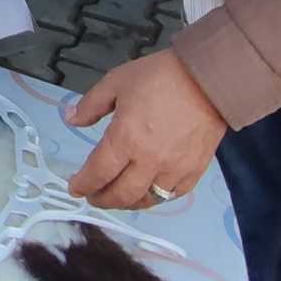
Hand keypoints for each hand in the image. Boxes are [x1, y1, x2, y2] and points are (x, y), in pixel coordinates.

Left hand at [65, 51, 226, 209]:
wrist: (208, 80)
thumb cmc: (160, 77)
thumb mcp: (117, 82)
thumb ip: (91, 104)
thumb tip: (71, 119)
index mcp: (125, 138)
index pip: (98, 173)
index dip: (83, 184)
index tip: (75, 187)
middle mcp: (148, 161)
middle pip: (120, 195)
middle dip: (101, 199)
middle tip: (93, 196)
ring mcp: (173, 170)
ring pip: (145, 200)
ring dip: (126, 203)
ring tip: (117, 196)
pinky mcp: (193, 172)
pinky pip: (170, 196)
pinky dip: (154, 198)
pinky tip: (146, 192)